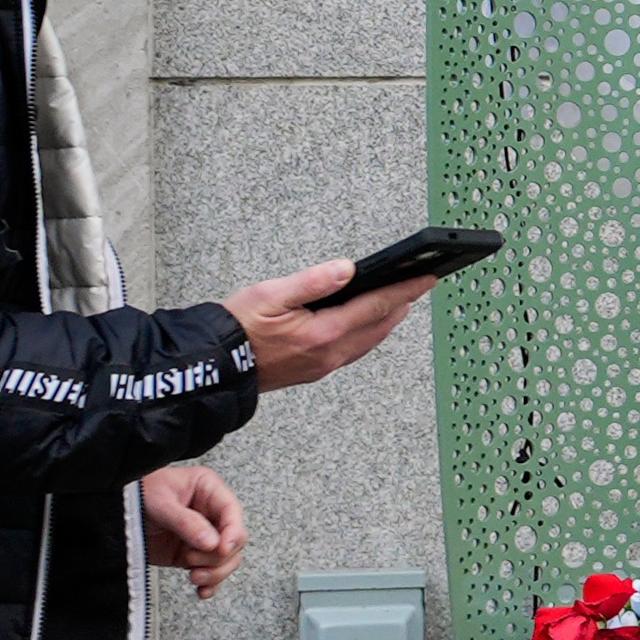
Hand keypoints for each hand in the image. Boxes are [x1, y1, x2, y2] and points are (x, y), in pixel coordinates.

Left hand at [141, 464, 248, 596]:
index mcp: (208, 490)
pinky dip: (209, 584)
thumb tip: (212, 543)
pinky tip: (201, 591)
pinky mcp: (190, 554)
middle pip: (233, 541)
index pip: (232, 513)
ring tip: (193, 576)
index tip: (222, 549)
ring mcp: (202, 536)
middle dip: (217, 557)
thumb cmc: (138, 493)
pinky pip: (211, 572)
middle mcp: (211, 513)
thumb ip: (186, 522)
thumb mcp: (160, 502)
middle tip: (191, 559)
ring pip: (226, 560)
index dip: (232, 533)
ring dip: (214, 573)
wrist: (113, 508)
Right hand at [228, 259, 439, 392]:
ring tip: (399, 301)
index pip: (375, 307)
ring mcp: (322, 366)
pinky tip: (366, 324)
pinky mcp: (312, 370)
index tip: (426, 278)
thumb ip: (311, 282)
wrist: (213, 367)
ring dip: (386, 320)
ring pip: (367, 341)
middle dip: (401, 304)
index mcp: (322, 334)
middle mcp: (328, 355)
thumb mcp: (269, 295)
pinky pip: (352, 350)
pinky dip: (368, 333)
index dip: (404, 290)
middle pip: (378, 326)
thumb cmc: (235, 329)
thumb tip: (345, 269)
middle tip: (420, 285)